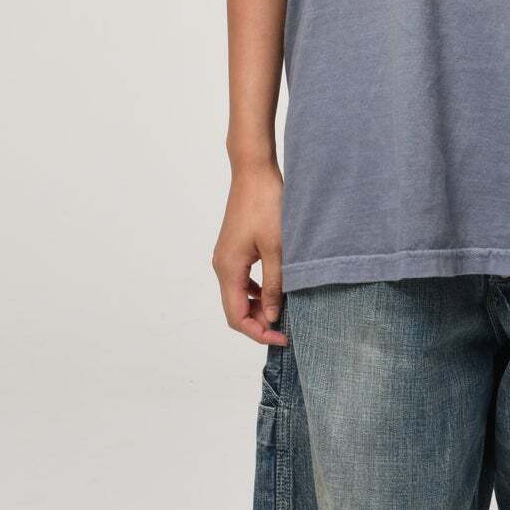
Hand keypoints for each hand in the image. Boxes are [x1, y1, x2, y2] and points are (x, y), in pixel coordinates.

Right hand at [212, 163, 288, 345]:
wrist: (254, 171)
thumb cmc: (266, 204)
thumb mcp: (277, 249)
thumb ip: (275, 285)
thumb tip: (273, 316)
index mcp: (228, 269)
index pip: (236, 317)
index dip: (258, 333)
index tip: (283, 337)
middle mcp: (222, 265)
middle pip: (235, 309)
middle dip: (259, 321)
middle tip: (287, 323)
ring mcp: (226, 256)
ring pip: (238, 294)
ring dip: (258, 306)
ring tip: (283, 306)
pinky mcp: (233, 248)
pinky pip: (241, 279)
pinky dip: (256, 290)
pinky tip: (274, 286)